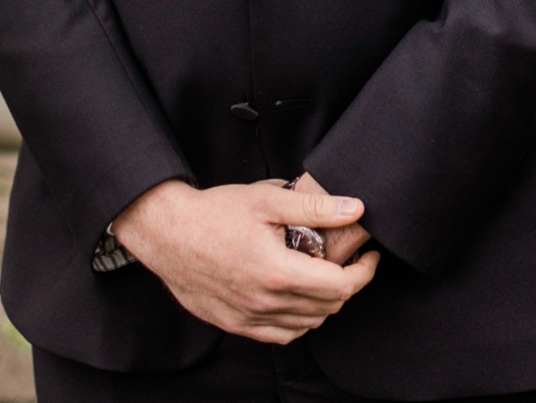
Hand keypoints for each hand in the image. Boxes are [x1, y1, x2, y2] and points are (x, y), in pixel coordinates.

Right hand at [111, 179, 379, 343]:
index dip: (364, 272)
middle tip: (353, 263)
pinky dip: (298, 321)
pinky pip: (278, 335)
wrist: (166, 233)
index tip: (369, 256)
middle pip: (327, 307)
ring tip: (329, 277)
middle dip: (349, 285)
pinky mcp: (232, 323)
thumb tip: (357, 208)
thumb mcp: (269, 200)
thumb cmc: (215, 213)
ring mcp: (246, 317)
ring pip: (306, 324)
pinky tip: (300, 298)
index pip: (340, 287)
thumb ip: (316, 207)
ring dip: (325, 304)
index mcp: (277, 272)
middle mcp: (264, 302)